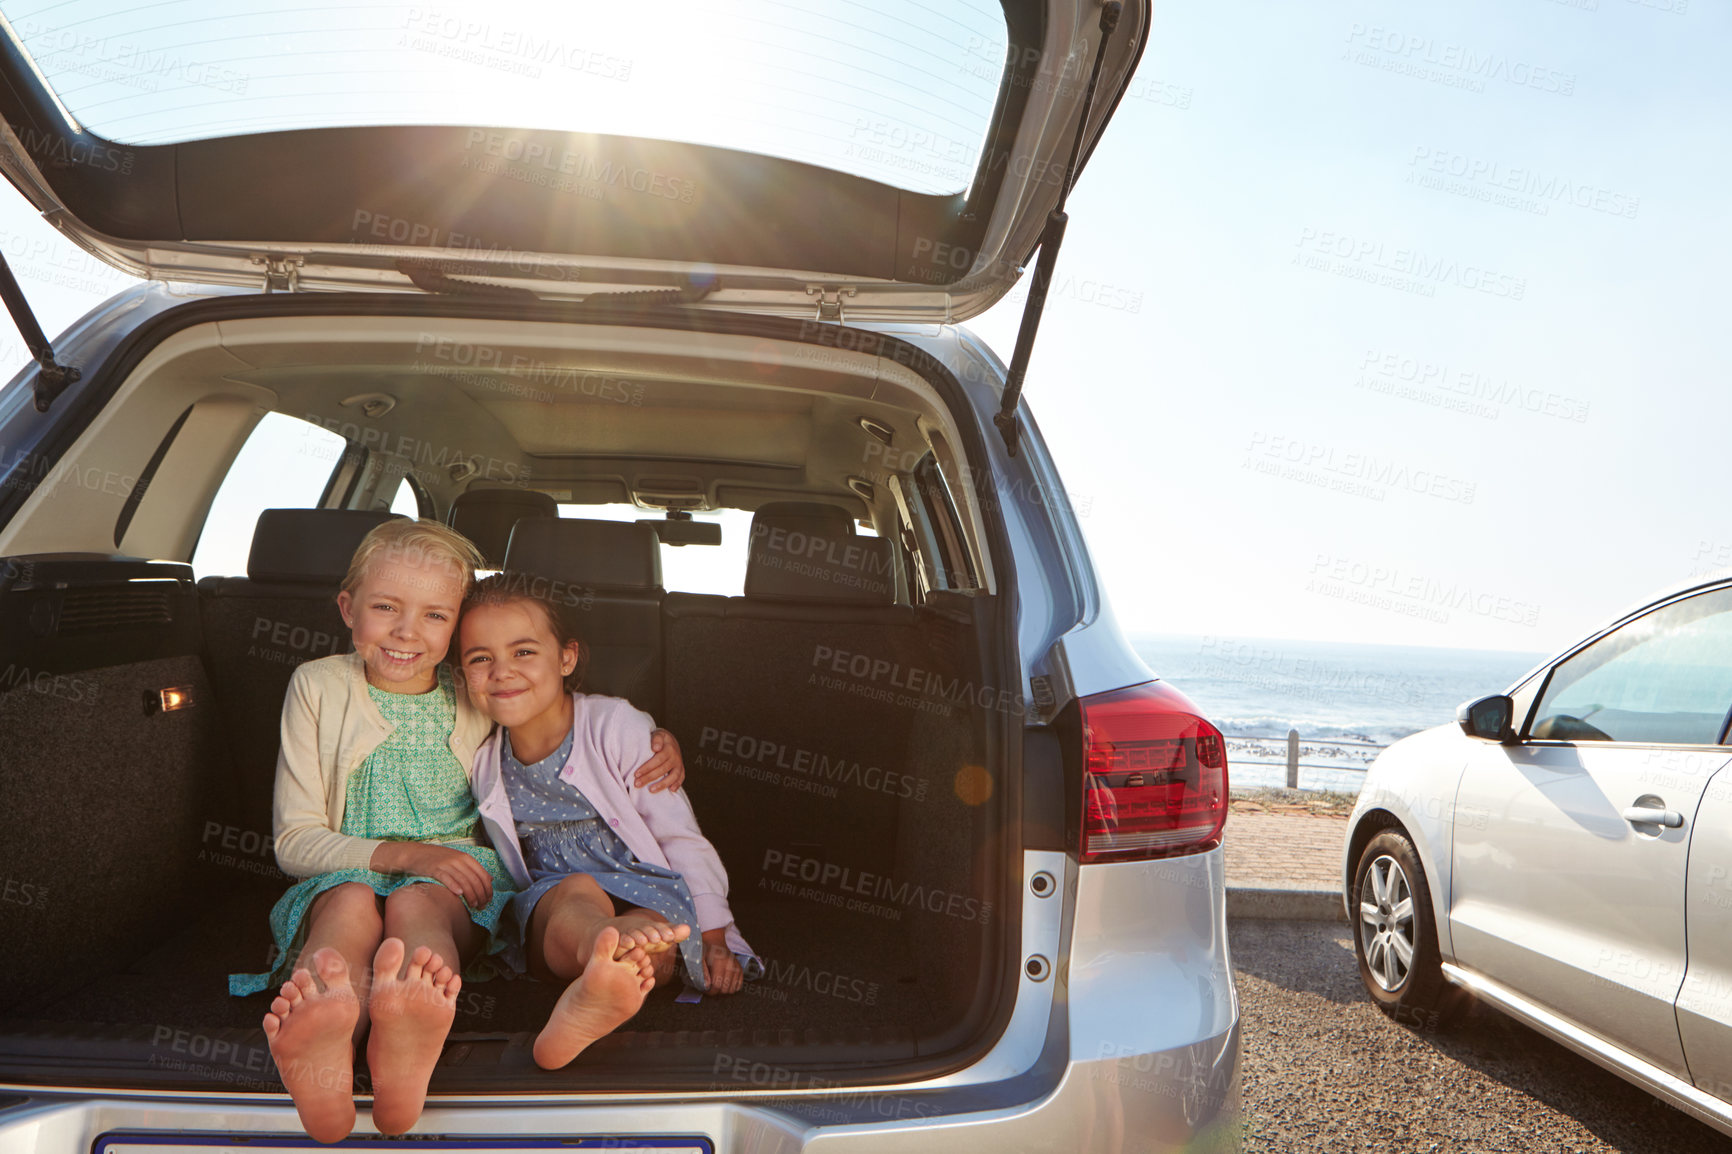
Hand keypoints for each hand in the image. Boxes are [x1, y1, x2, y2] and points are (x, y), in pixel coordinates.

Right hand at [373, 841, 492, 908]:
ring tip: (473, 905)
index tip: (488, 900)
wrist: (416, 854)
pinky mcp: (435, 869)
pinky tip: (459, 895)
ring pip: (464, 881)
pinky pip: (447, 878)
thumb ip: (473, 869)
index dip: (488, 889)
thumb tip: (490, 879)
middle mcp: (458, 860)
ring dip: (470, 895)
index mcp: (466, 858)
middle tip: (481, 906)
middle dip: (480, 895)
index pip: (483, 875)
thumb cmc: (438, 860)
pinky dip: (454, 886)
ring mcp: (447, 864)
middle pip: (475, 880)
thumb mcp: (458, 860)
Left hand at [633, 728, 685, 791]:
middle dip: (649, 777)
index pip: (658, 759)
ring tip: (651, 790)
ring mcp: (679, 764)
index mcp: (669, 748)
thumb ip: (656, 739)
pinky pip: (681, 778)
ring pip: (673, 776)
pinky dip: (677, 784)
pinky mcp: (681, 769)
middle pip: (663, 769)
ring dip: (662, 784)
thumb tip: (656, 748)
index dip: (647, 767)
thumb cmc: (660, 739)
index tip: (636, 773)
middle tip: (637, 783)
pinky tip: (671, 790)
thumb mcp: (658, 734)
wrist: (670, 740)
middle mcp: (675, 756)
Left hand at [701, 927, 742, 994]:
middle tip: (710, 987)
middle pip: (725, 989)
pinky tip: (725, 982)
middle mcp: (731, 965)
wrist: (714, 941)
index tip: (706, 989)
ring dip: (724, 990)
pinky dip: (732, 986)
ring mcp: (737, 967)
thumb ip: (702, 972)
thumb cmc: (705, 950)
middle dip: (716, 991)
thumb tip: (706, 986)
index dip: (710, 991)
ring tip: (718, 984)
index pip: (717, 985)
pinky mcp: (740, 968)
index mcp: (719, 962)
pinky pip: (739, 985)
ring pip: (733, 989)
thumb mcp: (699, 959)